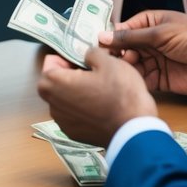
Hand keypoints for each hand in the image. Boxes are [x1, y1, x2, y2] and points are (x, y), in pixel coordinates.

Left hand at [36, 47, 155, 147]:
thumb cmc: (121, 94)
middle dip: (69, 75)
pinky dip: (82, 109)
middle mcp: (53, 105)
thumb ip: (91, 53)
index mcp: (55, 83)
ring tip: (99, 91)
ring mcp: (63, 122)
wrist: (135, 130)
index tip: (83, 60)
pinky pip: (72, 115)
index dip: (67, 58)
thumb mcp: (108, 61)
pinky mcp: (74, 134)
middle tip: (92, 73)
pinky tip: (100, 107)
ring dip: (75, 93)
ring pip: (63, 99)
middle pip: (54, 82)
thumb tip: (87, 56)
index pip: (50, 62)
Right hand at [99, 10, 186, 95]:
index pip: (123, 28)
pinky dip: (131, 81)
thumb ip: (132, 37)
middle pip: (123, 48)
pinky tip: (123, 83)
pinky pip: (140, 79)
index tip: (92, 44)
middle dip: (112, 54)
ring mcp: (154, 60)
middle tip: (100, 62)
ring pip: (129, 65)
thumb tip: (102, 36)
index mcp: (151, 22)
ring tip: (112, 73)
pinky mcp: (159, 79)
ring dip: (121, 68)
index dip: (109, 36)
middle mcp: (150, 41)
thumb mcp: (162, 34)